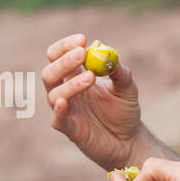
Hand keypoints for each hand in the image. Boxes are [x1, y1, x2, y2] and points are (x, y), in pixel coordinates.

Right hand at [42, 32, 142, 170]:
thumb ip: (120, 72)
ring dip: (70, 84)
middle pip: (50, 73)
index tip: (82, 40)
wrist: (129, 140)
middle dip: (64, 62)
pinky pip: (58, 119)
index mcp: (75, 76)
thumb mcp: (127, 88)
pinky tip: (66, 102)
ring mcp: (66, 111)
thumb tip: (111, 56)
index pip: (58, 55)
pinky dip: (59, 110)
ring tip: (91, 78)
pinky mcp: (70, 130)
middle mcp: (65, 91)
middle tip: (82, 54)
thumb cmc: (124, 111)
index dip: (66, 46)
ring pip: (53, 94)